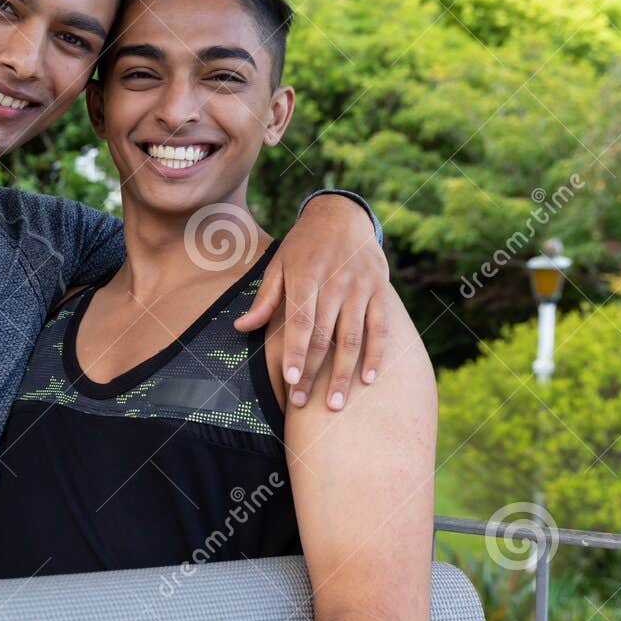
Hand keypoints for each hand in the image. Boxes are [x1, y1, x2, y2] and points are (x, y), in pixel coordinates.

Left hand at [236, 193, 391, 410]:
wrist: (343, 215)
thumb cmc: (303, 245)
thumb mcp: (279, 263)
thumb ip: (265, 298)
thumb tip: (240, 327)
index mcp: (306, 275)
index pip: (301, 321)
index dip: (296, 352)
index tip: (290, 380)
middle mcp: (336, 282)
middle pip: (325, 335)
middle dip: (314, 373)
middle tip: (303, 404)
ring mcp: (360, 287)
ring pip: (353, 337)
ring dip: (344, 374)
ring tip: (334, 404)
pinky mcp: (380, 291)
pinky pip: (380, 328)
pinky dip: (376, 355)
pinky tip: (368, 380)